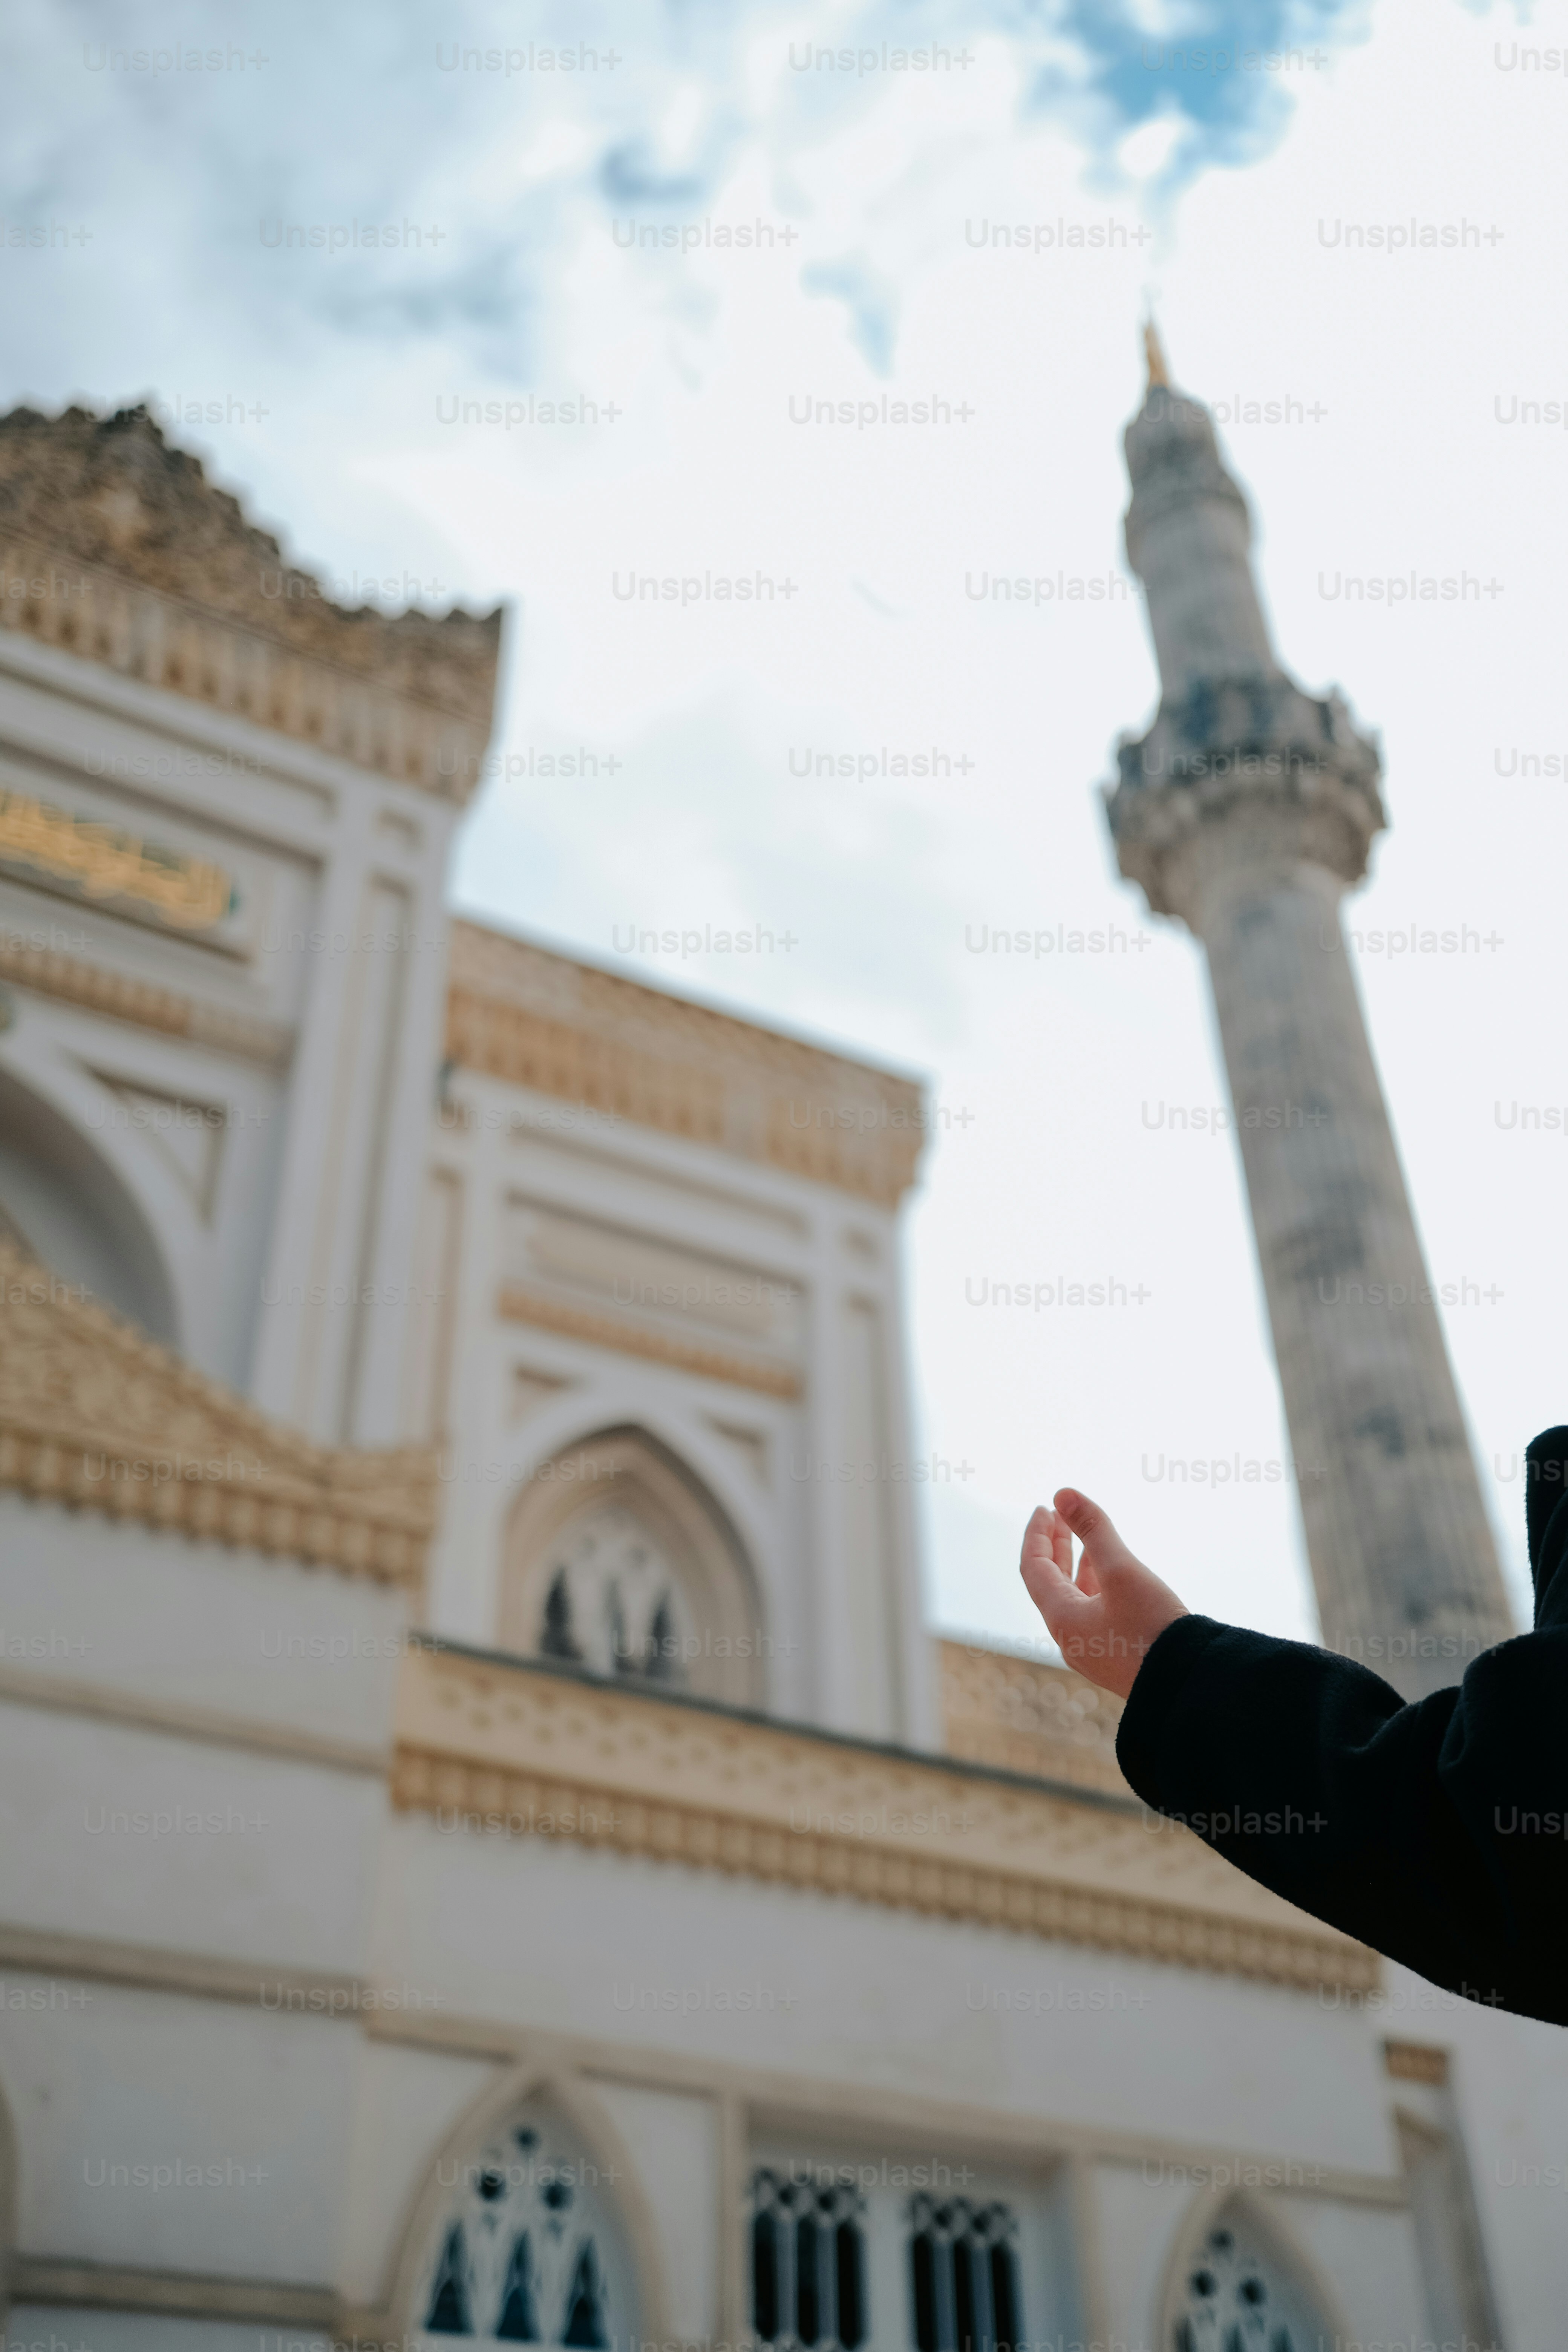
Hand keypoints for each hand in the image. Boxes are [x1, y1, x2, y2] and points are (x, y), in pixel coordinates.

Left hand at [1020, 1488, 1187, 1700]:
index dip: (1037, 1535)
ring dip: (1075, 1564)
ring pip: (1074, 1598)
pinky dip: (1095, 1584)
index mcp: (1062, 1620)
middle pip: (1050, 1584)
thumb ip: (1093, 1529)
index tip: (1044, 1508)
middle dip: (1053, 1546)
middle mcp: (1071, 1638)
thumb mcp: (1122, 1570)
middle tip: (1056, 1516)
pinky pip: (1094, 1612)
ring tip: (1081, 1537)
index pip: (1033, 1569)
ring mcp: (1094, 1650)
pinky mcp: (1116, 1656)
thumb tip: (1062, 1493)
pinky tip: (1111, 1573)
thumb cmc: (1153, 1628)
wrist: (1190, 1685)